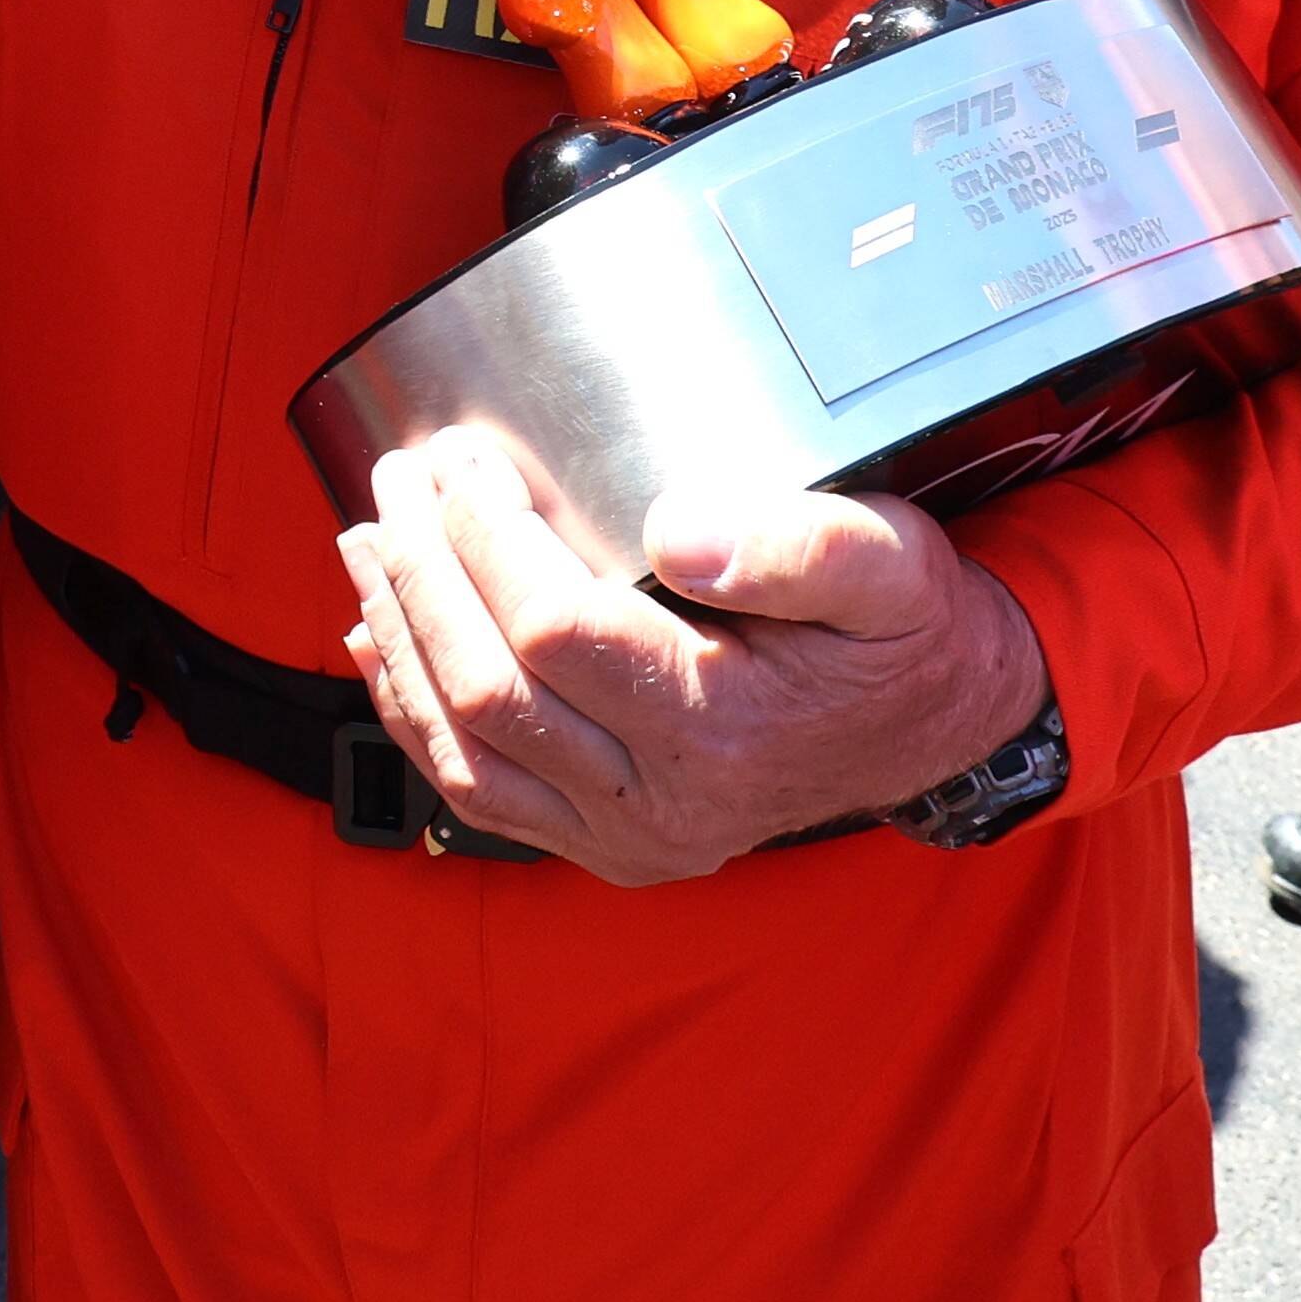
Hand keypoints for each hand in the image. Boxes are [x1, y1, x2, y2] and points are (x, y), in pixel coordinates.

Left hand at [338, 429, 1051, 885]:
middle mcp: (665, 804)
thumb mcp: (894, 563)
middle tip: (395, 485)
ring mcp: (629, 838)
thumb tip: (676, 531)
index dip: (489, 541)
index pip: (557, 632)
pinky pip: (482, 794)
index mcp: (723, 728)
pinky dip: (414, 719)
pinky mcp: (607, 841)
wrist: (934, 724)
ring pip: (467, 756)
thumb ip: (799, 545)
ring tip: (366, 548)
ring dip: (400, 646)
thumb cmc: (905, 629)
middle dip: (424, 577)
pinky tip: (379, 644)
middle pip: (492, 692)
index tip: (463, 460)